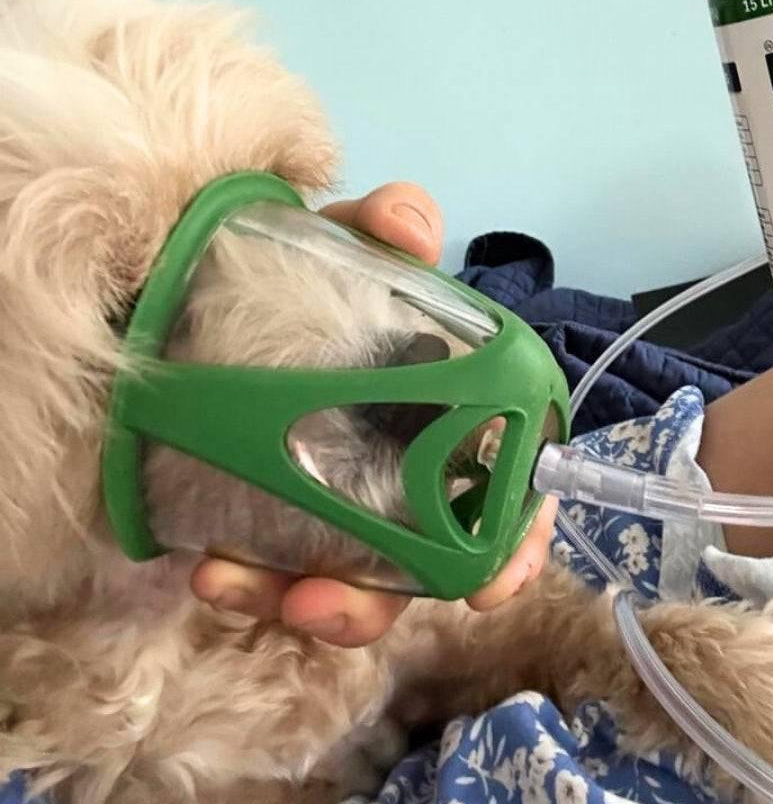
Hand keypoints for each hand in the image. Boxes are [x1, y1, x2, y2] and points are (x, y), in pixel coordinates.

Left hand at [190, 182, 557, 643]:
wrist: (201, 297)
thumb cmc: (304, 275)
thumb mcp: (348, 244)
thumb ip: (386, 225)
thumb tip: (412, 231)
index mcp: (444, 415)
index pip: (503, 488)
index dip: (512, 543)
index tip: (492, 583)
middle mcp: (402, 469)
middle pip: (417, 562)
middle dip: (383, 601)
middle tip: (328, 603)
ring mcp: (338, 502)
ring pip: (346, 586)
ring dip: (310, 607)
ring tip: (252, 588)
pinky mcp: (273, 521)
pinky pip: (273, 577)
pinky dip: (251, 585)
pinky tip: (214, 569)